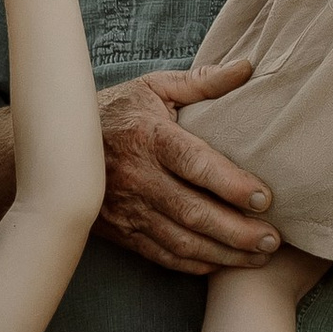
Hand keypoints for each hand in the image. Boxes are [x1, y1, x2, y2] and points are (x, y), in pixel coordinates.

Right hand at [96, 65, 278, 274]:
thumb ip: (203, 82)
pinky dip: (195, 264)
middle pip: (192, 211)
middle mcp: (136, 177)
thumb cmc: (118, 111)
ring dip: (223, 254)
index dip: (231, 185)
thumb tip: (248, 67)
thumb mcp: (155, 87)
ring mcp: (126, 209)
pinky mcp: (121, 231)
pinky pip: (161, 255)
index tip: (265, 199)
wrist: (60, 144)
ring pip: (180, 241)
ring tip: (260, 257)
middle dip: (236, 231)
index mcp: (148, 137)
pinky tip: (223, 263)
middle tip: (272, 239)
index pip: (195, 164)